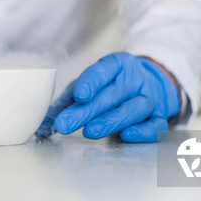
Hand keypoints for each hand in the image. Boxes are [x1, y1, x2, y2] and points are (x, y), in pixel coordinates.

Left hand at [36, 52, 179, 141]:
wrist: (146, 86)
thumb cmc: (109, 88)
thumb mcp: (87, 88)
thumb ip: (66, 104)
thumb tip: (40, 126)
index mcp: (117, 64)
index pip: (104, 70)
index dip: (91, 82)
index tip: (79, 95)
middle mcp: (135, 79)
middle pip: (113, 94)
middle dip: (88, 110)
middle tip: (65, 124)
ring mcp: (149, 98)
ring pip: (134, 109)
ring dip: (111, 121)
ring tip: (89, 132)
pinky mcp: (159, 117)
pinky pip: (155, 126)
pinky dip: (143, 132)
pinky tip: (126, 136)